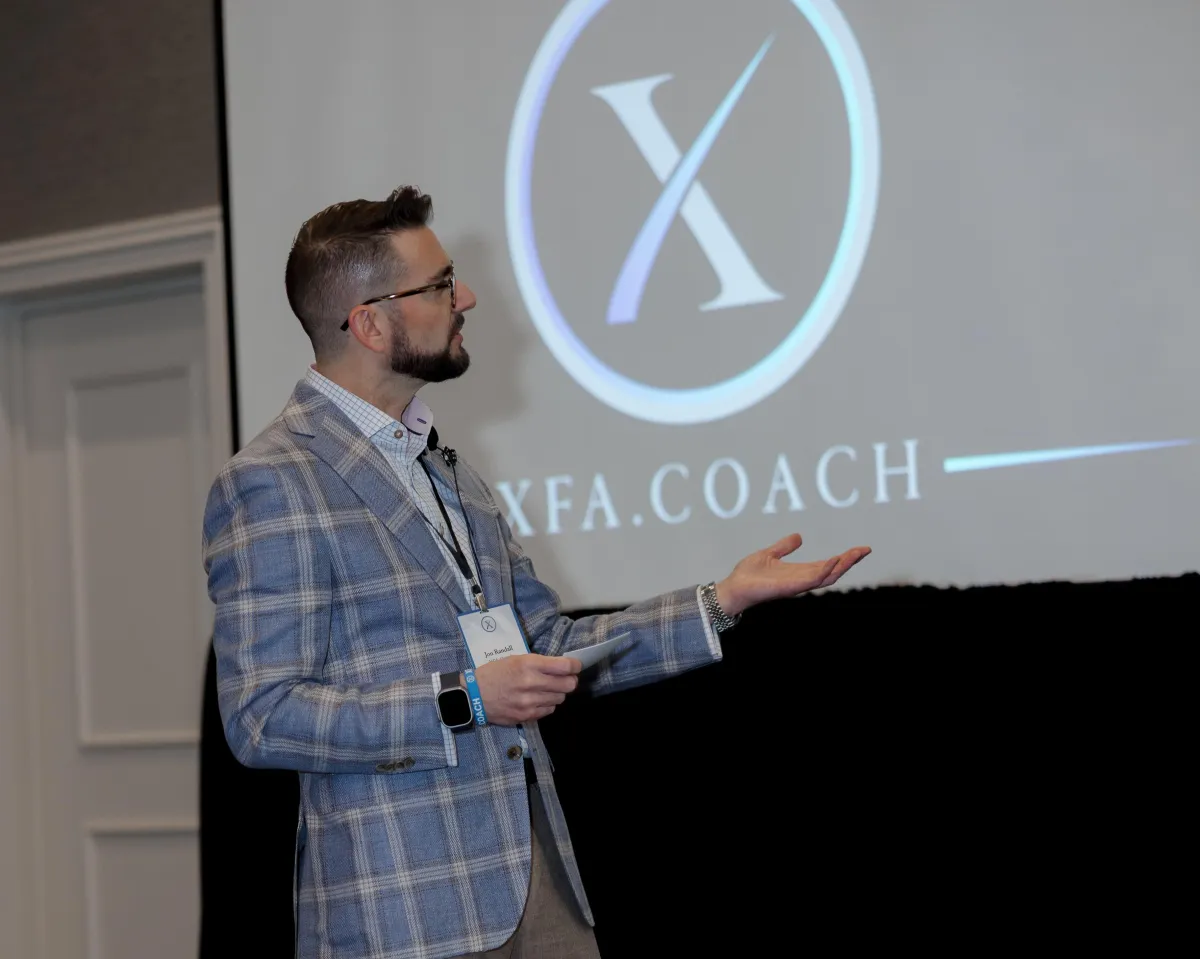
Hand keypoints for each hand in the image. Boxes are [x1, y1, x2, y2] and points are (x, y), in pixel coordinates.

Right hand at [473, 654, 582, 725]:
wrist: (473, 695)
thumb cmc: (495, 673)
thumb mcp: (515, 659)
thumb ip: (539, 663)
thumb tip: (562, 667)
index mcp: (528, 664)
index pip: (564, 666)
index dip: (575, 666)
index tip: (576, 666)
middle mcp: (531, 682)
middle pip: (568, 684)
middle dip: (570, 681)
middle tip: (565, 679)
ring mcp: (529, 701)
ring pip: (560, 698)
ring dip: (557, 693)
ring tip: (546, 689)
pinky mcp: (526, 715)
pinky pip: (549, 710)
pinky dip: (547, 704)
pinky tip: (538, 699)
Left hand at [715, 534, 870, 616]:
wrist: (734, 587)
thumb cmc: (748, 575)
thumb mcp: (770, 554)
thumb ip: (784, 547)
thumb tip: (799, 537)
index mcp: (799, 572)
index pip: (828, 565)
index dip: (844, 558)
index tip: (860, 549)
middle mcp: (802, 580)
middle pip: (833, 572)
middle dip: (850, 562)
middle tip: (866, 550)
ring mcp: (798, 585)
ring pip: (828, 576)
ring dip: (843, 565)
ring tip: (856, 553)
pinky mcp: (790, 587)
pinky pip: (812, 579)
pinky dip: (825, 569)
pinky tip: (834, 558)